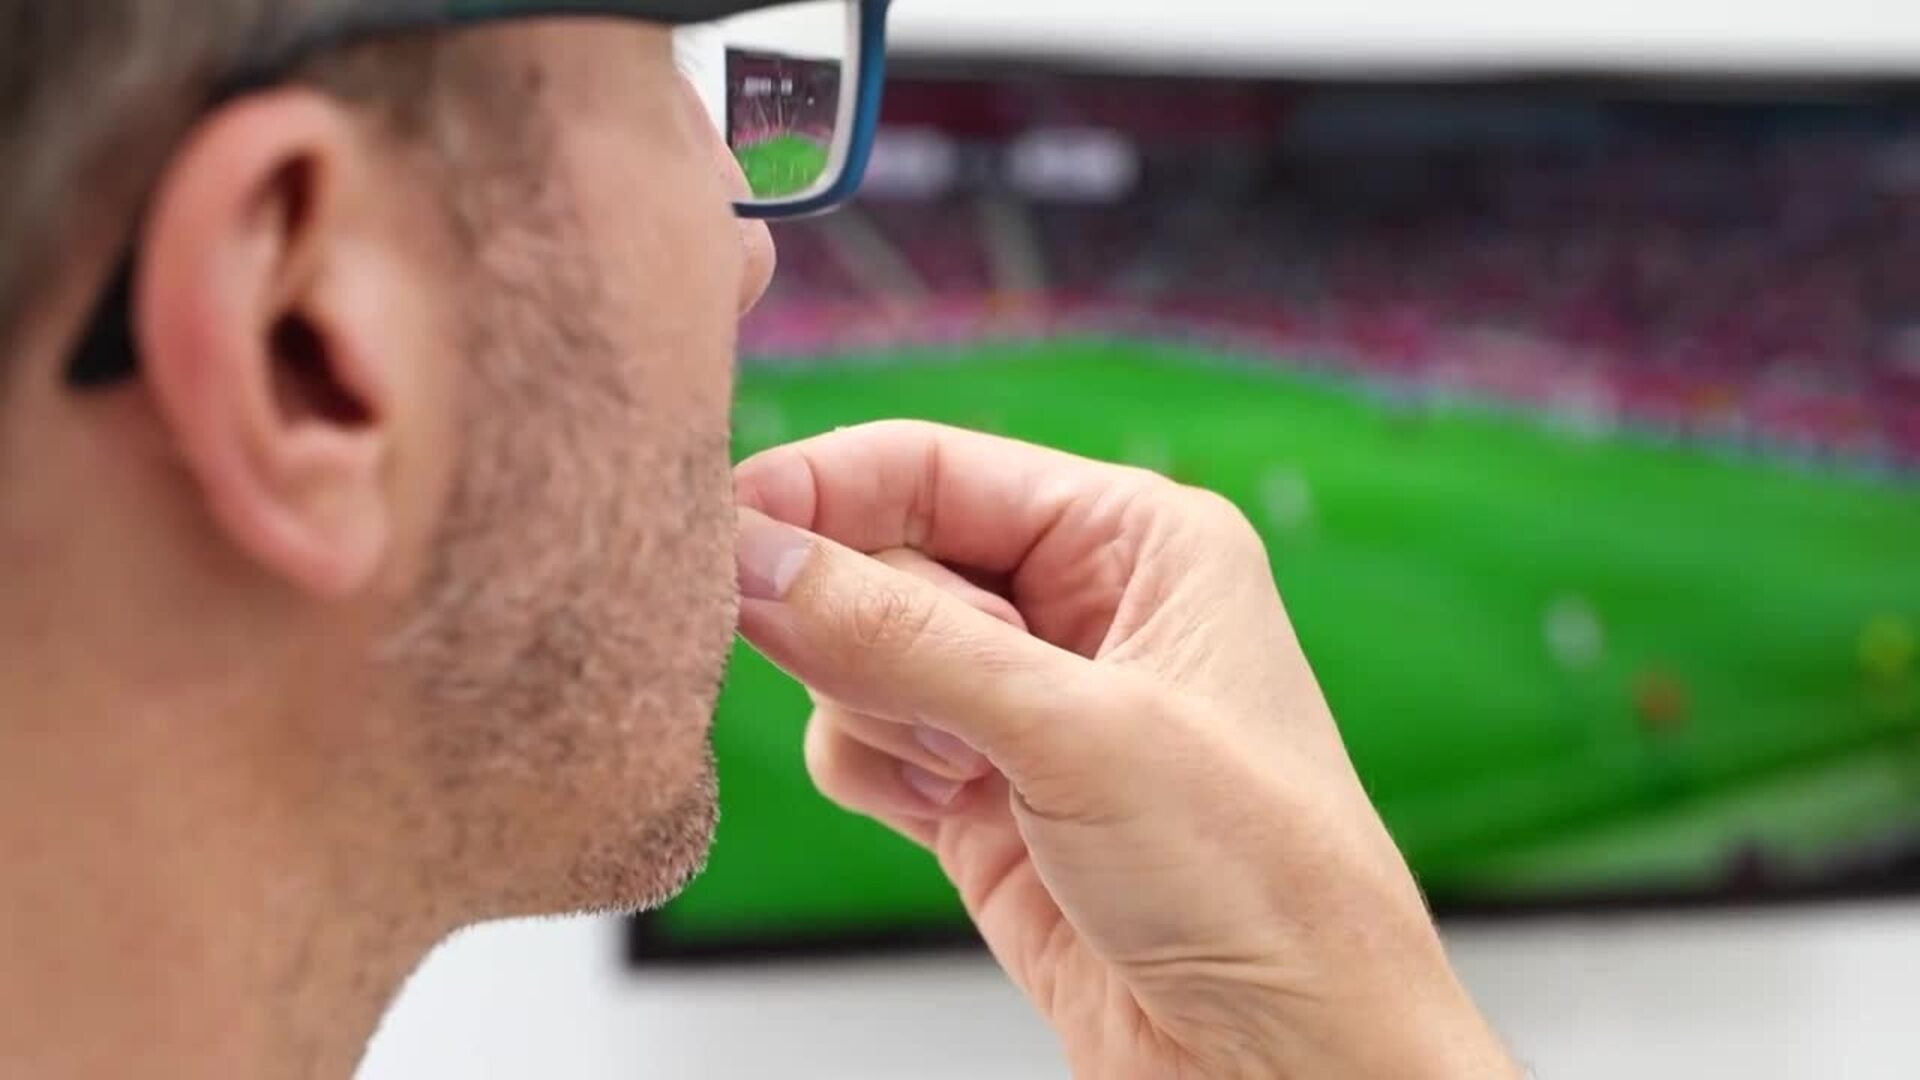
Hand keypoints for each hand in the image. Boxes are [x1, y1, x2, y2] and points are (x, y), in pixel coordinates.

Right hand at [734, 421, 1516, 1079]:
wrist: (1281, 1061)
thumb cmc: (1265, 882)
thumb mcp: (1078, 735)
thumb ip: (901, 638)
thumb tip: (755, 558)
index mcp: (1133, 540)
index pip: (933, 467)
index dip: (822, 490)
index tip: (723, 528)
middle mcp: (1077, 608)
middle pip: (883, 558)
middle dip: (872, 631)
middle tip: (931, 709)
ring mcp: (1022, 705)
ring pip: (859, 655)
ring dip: (878, 713)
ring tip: (968, 774)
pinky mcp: (979, 794)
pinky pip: (862, 742)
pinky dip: (871, 773)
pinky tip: (943, 813)